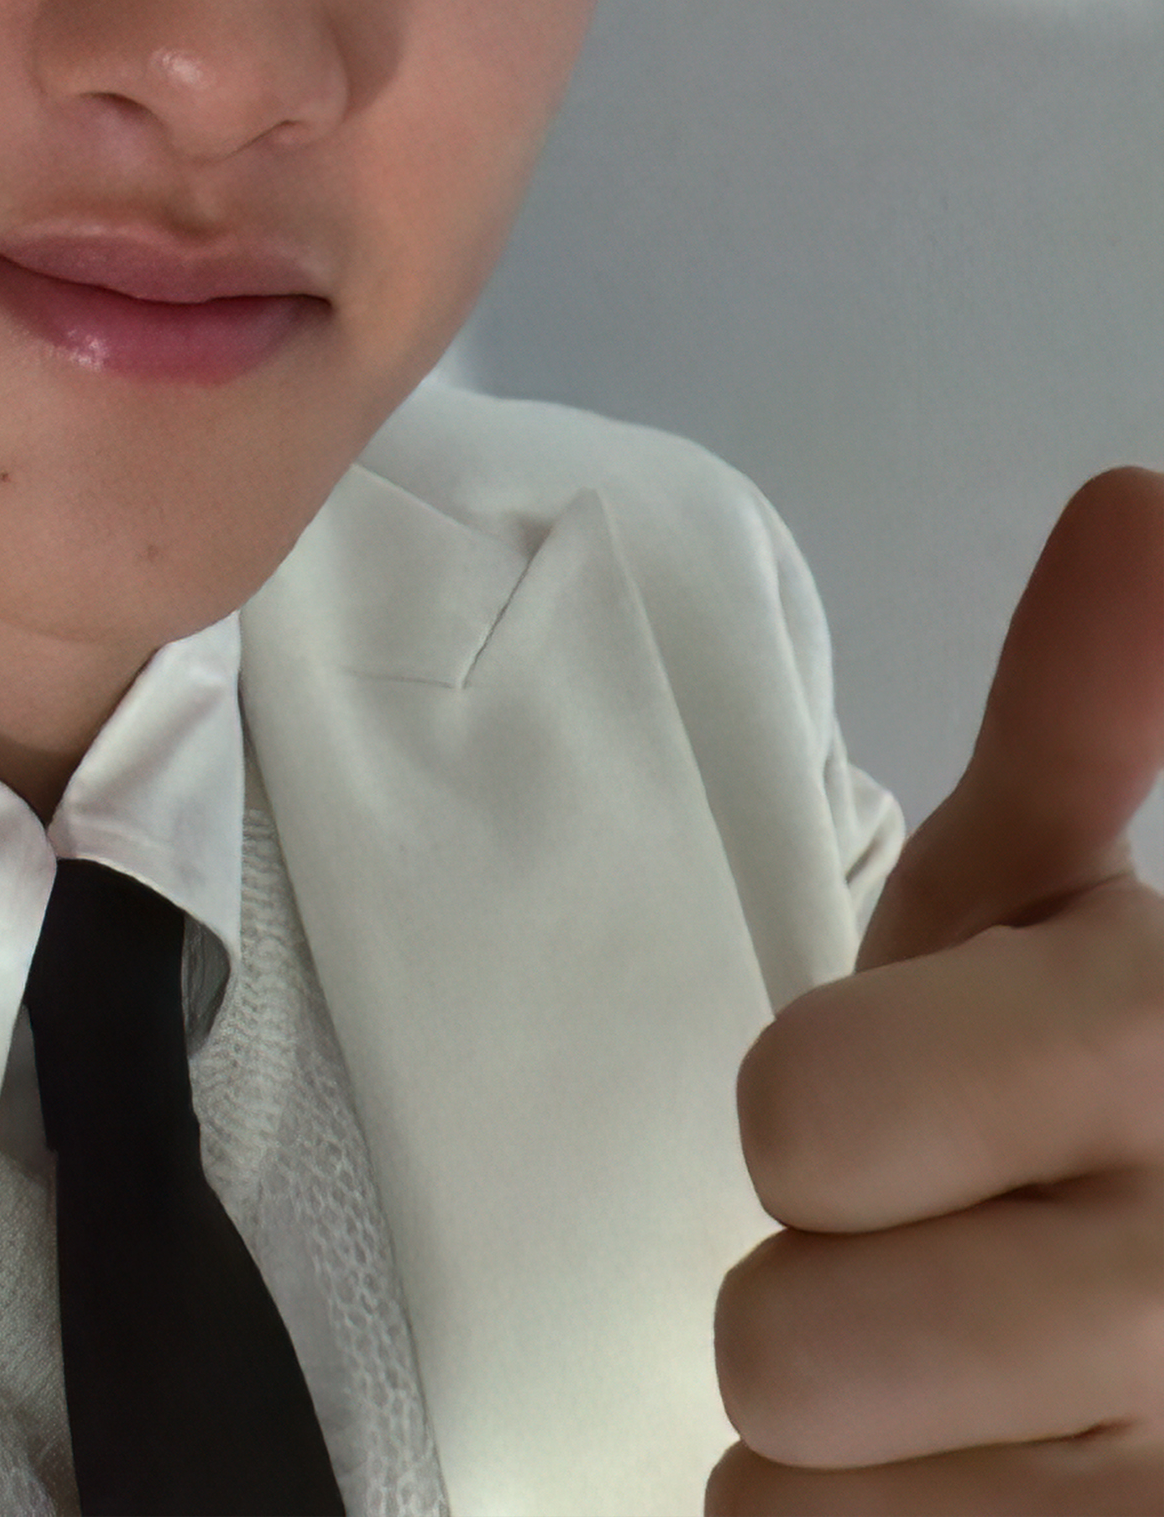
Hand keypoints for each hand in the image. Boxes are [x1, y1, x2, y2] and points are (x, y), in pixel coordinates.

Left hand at [709, 467, 1163, 1512]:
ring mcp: (1158, 1468)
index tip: (916, 1100)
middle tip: (929, 1255)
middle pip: (781, 1338)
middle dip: (818, 1290)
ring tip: (956, 1390)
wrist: (1158, 1343)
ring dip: (839, 1449)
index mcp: (1162, 1044)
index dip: (822, 1110)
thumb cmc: (1054, 1093)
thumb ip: (1082, 721)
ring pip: (792, 1497)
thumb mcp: (1046, 903)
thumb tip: (1144, 491)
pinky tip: (977, 1492)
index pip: (804, 1118)